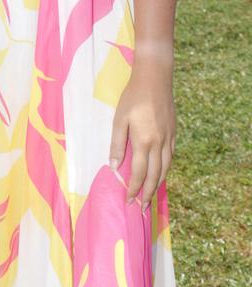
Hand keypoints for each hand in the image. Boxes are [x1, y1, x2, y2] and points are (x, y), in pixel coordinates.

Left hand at [109, 63, 174, 210]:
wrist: (155, 79)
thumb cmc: (133, 97)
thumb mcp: (119, 119)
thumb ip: (117, 143)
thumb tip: (113, 166)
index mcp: (144, 141)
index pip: (139, 173)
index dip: (134, 189)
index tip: (129, 201)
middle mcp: (159, 144)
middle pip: (154, 176)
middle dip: (147, 193)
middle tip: (142, 208)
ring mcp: (168, 139)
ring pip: (165, 169)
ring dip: (157, 184)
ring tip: (151, 196)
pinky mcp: (173, 133)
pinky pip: (170, 158)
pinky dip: (165, 170)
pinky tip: (160, 173)